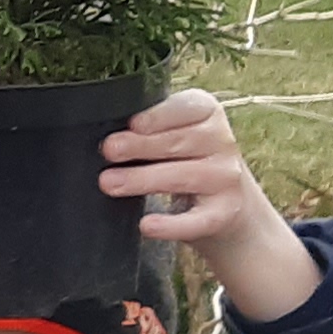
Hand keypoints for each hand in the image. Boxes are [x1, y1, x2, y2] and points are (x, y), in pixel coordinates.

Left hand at [100, 88, 316, 322]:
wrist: (227, 202)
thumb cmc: (184, 157)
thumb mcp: (173, 132)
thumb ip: (146, 127)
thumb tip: (105, 136)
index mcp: (207, 114)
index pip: (188, 108)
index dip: (160, 116)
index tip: (133, 123)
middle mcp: (223, 143)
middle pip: (180, 142)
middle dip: (141, 146)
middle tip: (108, 150)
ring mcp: (227, 179)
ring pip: (184, 178)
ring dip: (144, 180)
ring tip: (109, 183)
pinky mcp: (224, 213)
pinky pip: (197, 220)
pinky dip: (172, 225)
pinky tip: (146, 225)